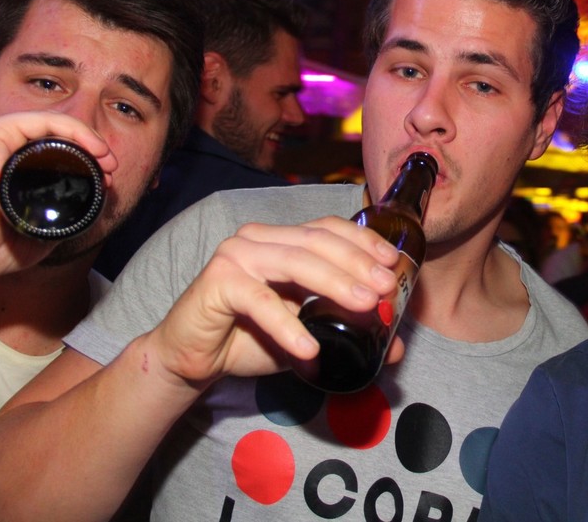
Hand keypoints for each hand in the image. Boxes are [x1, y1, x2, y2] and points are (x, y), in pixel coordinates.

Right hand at [0, 111, 114, 283]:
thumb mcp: (40, 235)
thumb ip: (63, 219)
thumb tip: (95, 204)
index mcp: (12, 171)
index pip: (56, 155)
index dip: (88, 162)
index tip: (108, 181)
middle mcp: (2, 153)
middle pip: (57, 139)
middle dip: (92, 149)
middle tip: (111, 170)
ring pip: (51, 125)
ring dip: (88, 137)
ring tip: (107, 160)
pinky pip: (40, 120)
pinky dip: (73, 127)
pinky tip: (94, 147)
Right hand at [147, 217, 403, 388]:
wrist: (192, 359)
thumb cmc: (250, 339)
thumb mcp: (307, 334)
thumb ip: (345, 333)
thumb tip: (395, 349)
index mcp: (283, 241)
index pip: (328, 228)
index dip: (363, 240)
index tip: (393, 262)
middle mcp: (260, 239)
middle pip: (317, 242)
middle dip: (357, 262)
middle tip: (385, 288)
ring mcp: (237, 255)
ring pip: (296, 263)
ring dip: (335, 284)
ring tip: (365, 306)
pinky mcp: (218, 282)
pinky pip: (261, 302)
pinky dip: (289, 327)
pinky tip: (310, 349)